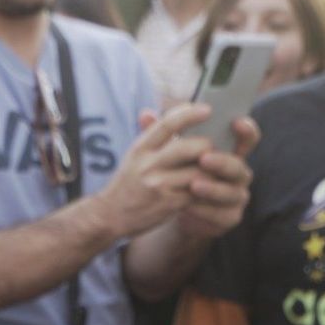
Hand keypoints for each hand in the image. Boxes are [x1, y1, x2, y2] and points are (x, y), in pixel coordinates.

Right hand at [96, 103, 225, 238]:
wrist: (110, 215)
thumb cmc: (127, 183)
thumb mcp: (134, 156)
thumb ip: (153, 135)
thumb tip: (175, 113)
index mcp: (141, 148)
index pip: (167, 124)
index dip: (190, 115)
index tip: (207, 109)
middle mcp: (148, 165)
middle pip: (188, 148)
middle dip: (206, 147)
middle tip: (212, 149)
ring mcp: (159, 185)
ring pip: (197, 172)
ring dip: (211, 170)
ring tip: (214, 169)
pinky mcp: (169, 204)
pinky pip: (196, 193)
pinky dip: (206, 190)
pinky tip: (208, 188)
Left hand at [176, 114, 257, 240]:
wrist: (176, 209)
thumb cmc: (179, 173)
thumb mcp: (173, 153)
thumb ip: (164, 134)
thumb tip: (145, 114)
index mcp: (229, 152)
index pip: (247, 138)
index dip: (246, 129)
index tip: (236, 122)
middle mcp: (237, 173)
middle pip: (238, 166)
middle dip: (223, 162)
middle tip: (204, 158)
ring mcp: (236, 196)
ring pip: (231, 192)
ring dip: (213, 188)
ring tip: (194, 185)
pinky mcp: (230, 217)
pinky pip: (222, 214)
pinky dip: (205, 210)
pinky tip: (189, 207)